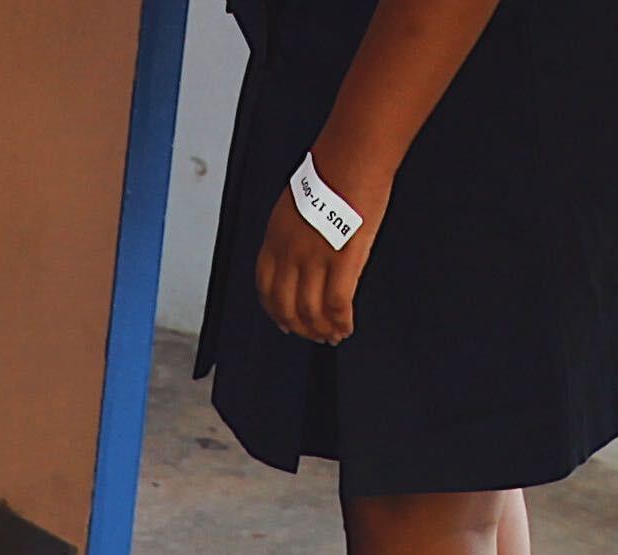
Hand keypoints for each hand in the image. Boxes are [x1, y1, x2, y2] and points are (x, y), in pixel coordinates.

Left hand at [258, 172, 382, 346]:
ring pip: (311, 312)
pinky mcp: (342, 260)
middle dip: (300, 328)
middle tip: (315, 335)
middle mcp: (290, 251)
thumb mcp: (294, 204)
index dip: (274, 311)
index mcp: (275, 237)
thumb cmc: (332, 171)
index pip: (265, 287)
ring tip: (334, 334)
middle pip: (286, 307)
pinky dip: (341, 322)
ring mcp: (314, 258)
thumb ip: (292, 234)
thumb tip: (302, 257)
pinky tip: (347, 325)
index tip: (285, 323)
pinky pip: (337, 305)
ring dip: (322, 330)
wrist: (352, 156)